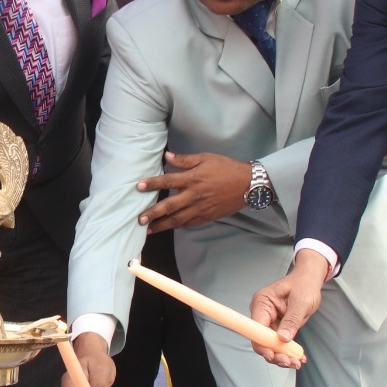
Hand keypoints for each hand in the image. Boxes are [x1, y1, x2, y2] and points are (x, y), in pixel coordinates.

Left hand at [136, 151, 252, 232]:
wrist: (247, 185)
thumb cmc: (226, 168)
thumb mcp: (206, 158)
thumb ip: (185, 159)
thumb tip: (167, 156)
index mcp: (193, 179)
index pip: (168, 181)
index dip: (152, 184)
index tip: (139, 186)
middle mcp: (194, 195)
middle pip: (169, 206)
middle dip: (153, 213)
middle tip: (139, 219)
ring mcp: (200, 208)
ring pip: (178, 219)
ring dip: (162, 225)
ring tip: (148, 229)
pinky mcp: (207, 217)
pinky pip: (189, 223)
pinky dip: (177, 226)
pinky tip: (168, 227)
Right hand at [249, 248, 328, 366]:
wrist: (310, 280)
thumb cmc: (304, 284)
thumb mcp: (301, 302)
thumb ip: (292, 320)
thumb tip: (283, 338)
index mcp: (262, 302)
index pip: (256, 328)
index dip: (262, 344)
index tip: (272, 355)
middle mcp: (262, 313)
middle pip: (261, 339)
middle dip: (275, 353)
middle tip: (290, 362)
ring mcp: (269, 320)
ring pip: (270, 344)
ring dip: (282, 355)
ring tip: (297, 362)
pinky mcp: (277, 326)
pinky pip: (279, 342)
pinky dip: (288, 351)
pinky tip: (298, 358)